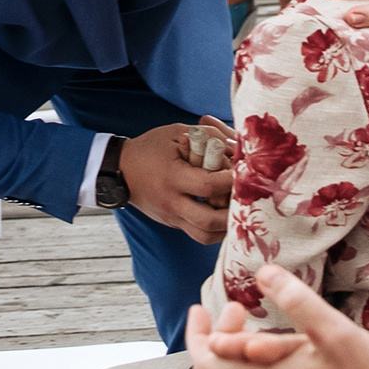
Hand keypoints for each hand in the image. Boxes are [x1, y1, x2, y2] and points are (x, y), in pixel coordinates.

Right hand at [118, 123, 232, 244]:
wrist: (120, 170)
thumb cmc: (151, 148)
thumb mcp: (178, 133)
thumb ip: (210, 136)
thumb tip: (238, 148)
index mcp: (172, 177)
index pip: (207, 186)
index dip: (230, 181)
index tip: (244, 173)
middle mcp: (171, 202)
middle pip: (208, 220)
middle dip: (233, 213)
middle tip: (247, 200)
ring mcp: (171, 217)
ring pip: (204, 236)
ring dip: (226, 227)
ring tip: (239, 211)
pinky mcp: (173, 224)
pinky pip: (199, 235)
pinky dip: (216, 230)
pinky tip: (226, 216)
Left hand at [185, 269, 368, 368]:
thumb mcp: (336, 332)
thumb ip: (297, 300)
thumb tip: (265, 273)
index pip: (205, 360)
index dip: (198, 332)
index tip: (200, 308)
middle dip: (220, 338)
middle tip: (239, 311)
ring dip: (236, 360)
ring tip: (258, 336)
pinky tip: (272, 368)